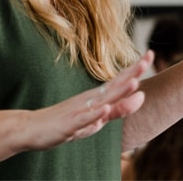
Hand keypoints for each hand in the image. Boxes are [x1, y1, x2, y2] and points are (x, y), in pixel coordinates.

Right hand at [21, 51, 153, 149]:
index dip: (136, 68)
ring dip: (118, 92)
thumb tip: (141, 97)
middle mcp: (91, 99)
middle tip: (147, 60)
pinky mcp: (69, 124)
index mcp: (98, 96)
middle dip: (132, 73)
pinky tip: (105, 108)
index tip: (150, 54)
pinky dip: (95, 114)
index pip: (121, 80)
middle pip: (115, 85)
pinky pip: (84, 119)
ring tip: (134, 82)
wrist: (32, 127)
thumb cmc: (67, 121)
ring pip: (102, 100)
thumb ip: (119, 109)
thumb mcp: (98, 117)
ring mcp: (80, 110)